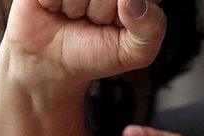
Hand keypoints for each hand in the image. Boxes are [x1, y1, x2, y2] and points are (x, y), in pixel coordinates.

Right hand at [3, 0, 165, 83]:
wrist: (52, 61)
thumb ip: (151, 28)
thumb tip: (135, 0)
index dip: (126, 12)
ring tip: (76, 15)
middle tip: (95, 21)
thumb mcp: (135, 53)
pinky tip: (56, 7)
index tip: (117, 24)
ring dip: (76, 7)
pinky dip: (53, 2)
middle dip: (101, 12)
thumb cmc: (97, 53)